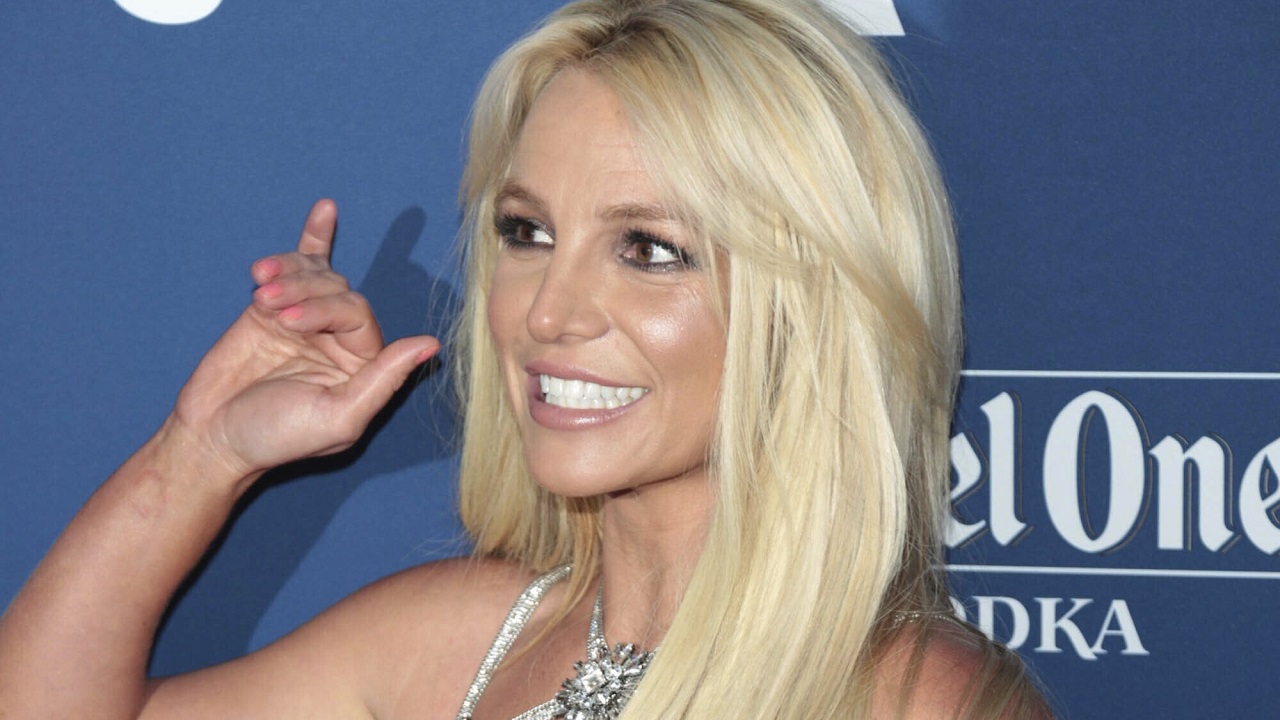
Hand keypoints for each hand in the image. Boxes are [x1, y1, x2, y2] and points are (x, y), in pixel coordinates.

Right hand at [171, 199, 439, 481]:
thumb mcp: (339, 418)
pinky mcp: (271, 309)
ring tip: (262, 295)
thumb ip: (385, 379)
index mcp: (364, 368)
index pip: (361, 319)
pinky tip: (325, 210)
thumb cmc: (277, 437)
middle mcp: (340, 341)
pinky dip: (314, 237)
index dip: (329, 313)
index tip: (289, 325)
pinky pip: (301, 265)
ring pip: (317, 277)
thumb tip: (431, 344)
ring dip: (292, 278)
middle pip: (339, 294)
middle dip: (306, 299)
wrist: (212, 436)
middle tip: (273, 316)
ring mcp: (306, 321)